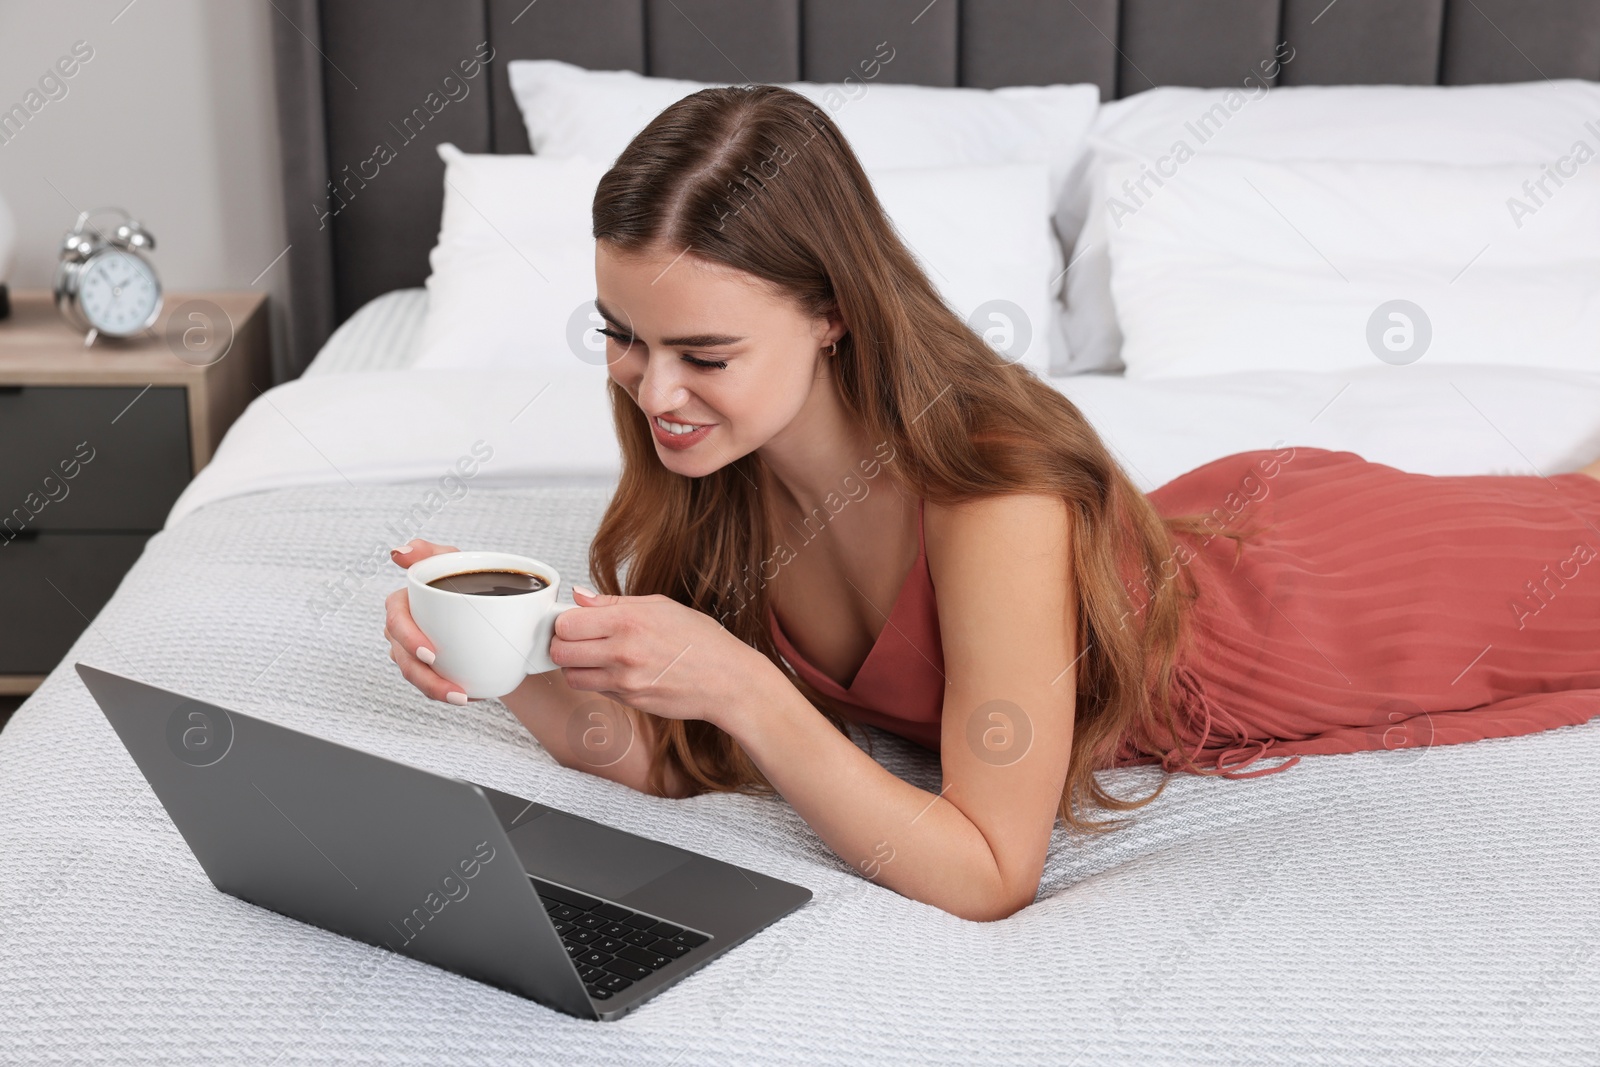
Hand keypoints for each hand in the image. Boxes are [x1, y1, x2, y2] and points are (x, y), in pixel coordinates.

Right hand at [383, 538, 472, 705]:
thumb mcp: (451, 560)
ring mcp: (411, 652)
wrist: (491, 607)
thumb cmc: (464, 577)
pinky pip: (431, 685)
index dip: (409, 639)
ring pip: (416, 677)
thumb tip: (398, 552)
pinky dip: (447, 692)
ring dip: (436, 691)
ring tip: (463, 698)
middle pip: (403, 659)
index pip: (396, 622)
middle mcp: (400, 631)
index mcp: (402, 605)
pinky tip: (471, 696)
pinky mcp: (427, 667)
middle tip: (454, 689)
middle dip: (425, 678)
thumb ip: (427, 552)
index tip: (432, 654)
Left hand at [551, 589, 771, 725]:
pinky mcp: (629, 701)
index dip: (566, 621)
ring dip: (576, 666)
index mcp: (628, 621)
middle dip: (563, 644)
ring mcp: (624, 681)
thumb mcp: (660, 606)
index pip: (566, 623)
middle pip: (560, 651)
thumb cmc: (700, 639)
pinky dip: (598, 681)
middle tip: (578, 640)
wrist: (727, 680)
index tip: (575, 621)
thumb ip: (613, 603)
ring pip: (571, 676)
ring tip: (596, 656)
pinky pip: (596, 690)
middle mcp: (622, 652)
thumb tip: (579, 596)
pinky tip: (618, 670)